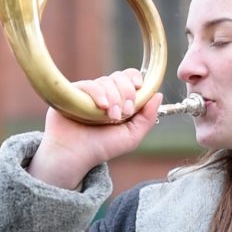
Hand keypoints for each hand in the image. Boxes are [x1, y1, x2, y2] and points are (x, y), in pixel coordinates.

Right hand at [28, 69, 161, 188]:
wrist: (74, 155)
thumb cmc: (101, 148)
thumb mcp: (131, 136)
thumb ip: (147, 118)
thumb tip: (158, 95)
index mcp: (119, 100)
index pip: (129, 78)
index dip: (135, 80)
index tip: (139, 89)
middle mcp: (104, 94)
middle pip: (120, 77)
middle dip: (127, 93)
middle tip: (124, 113)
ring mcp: (88, 93)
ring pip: (106, 81)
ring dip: (114, 98)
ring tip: (110, 117)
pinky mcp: (73, 93)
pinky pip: (90, 84)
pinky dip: (99, 94)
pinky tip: (102, 107)